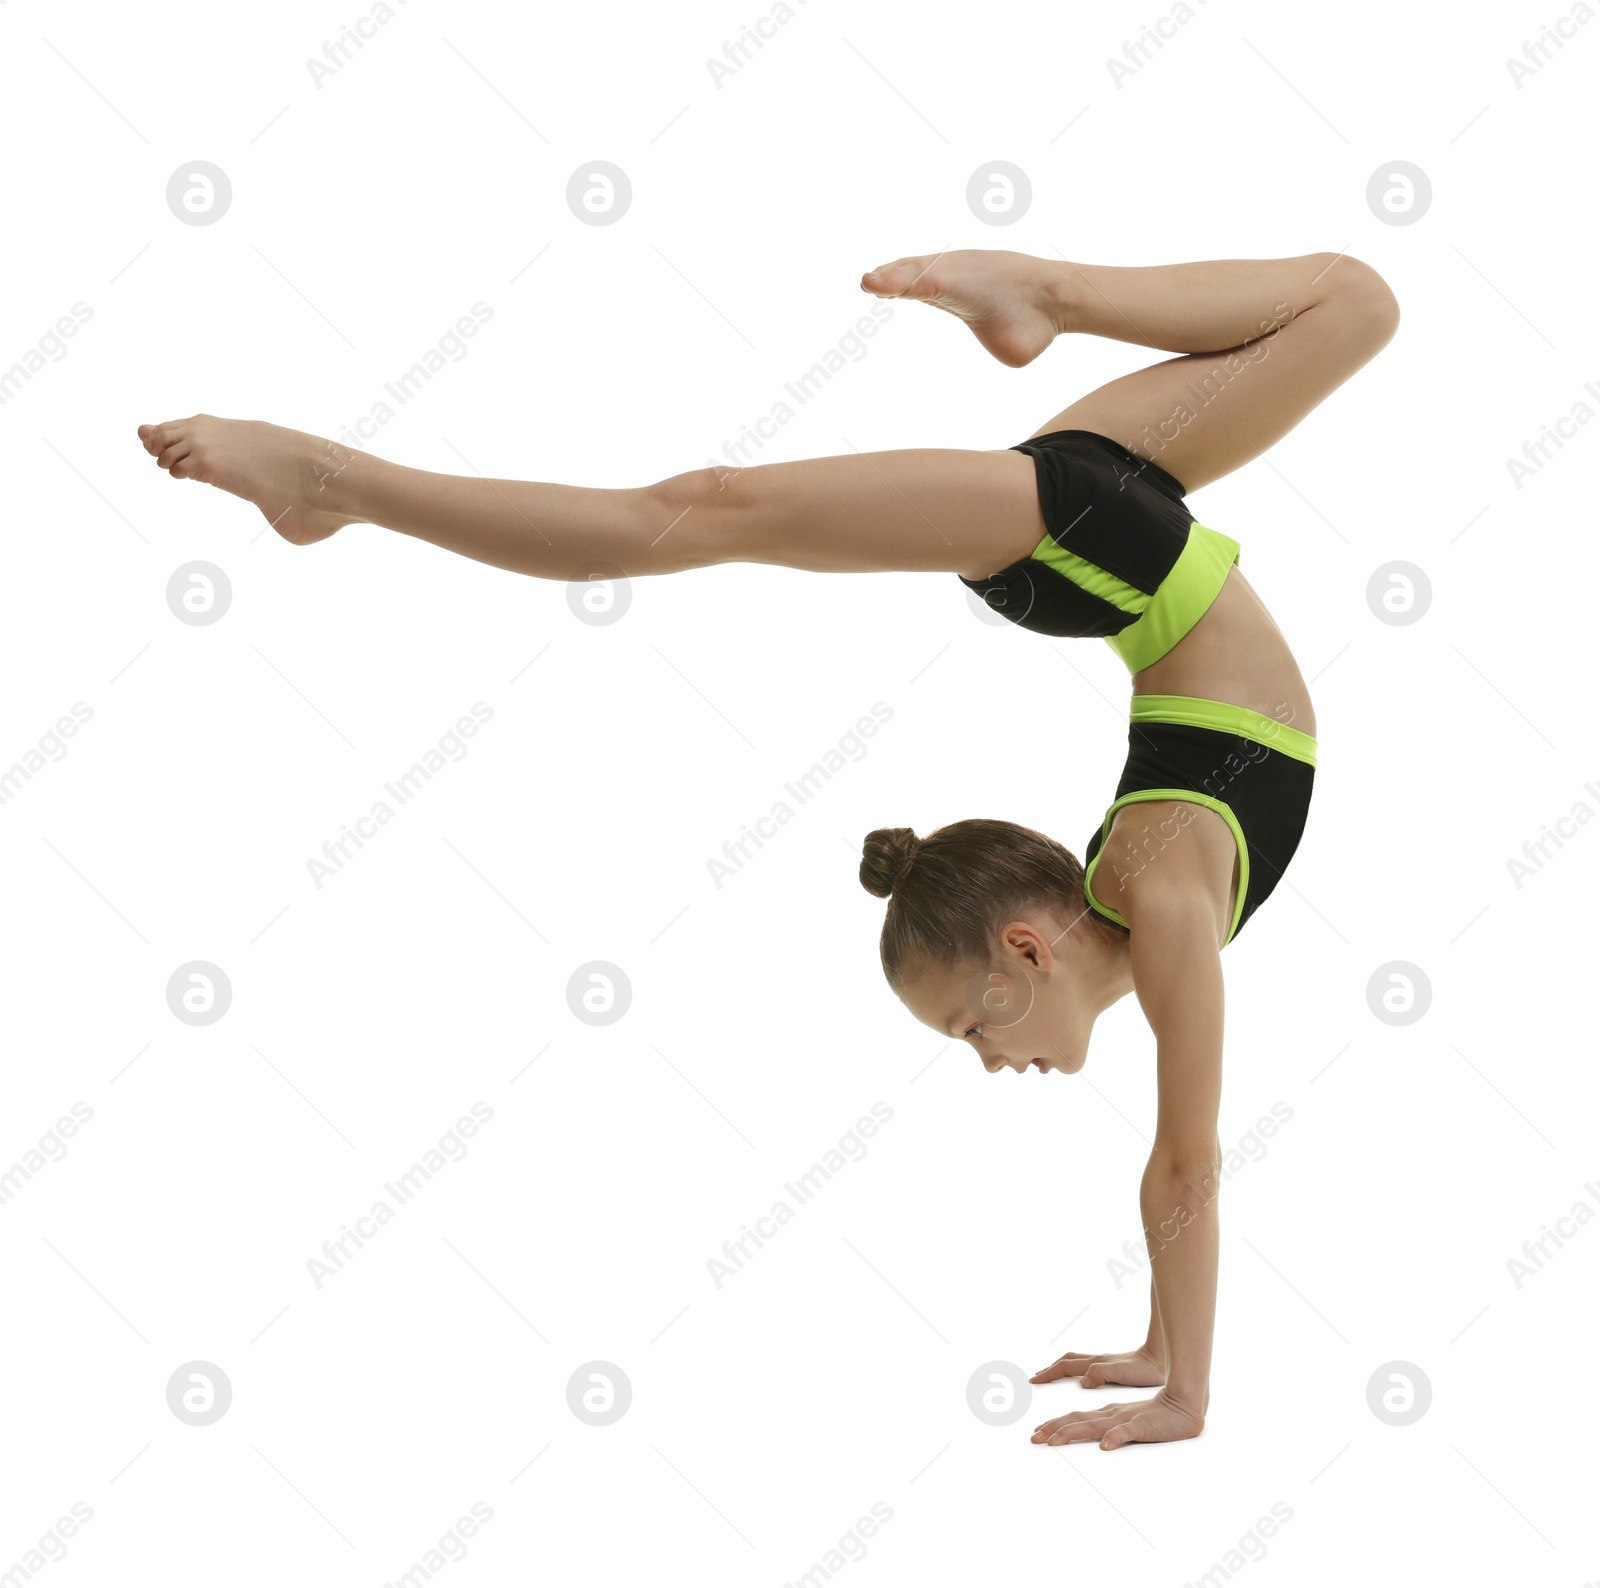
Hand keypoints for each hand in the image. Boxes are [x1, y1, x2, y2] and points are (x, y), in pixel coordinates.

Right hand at [1029, 1344, 1164, 1389]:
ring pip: (1074, 1362)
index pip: (1066, 1367)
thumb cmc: (1144, 1369)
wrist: (1160, 1359)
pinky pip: (1084, 1366)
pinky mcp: (1110, 1367)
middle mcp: (1096, 1361)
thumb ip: (1100, 1373)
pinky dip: (1073, 1370)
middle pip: (1066, 1361)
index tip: (1034, 1380)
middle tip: (1036, 1377)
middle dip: (1050, 1370)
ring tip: (1050, 1374)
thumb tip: (1082, 1380)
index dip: (1049, 1374)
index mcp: (1096, 1364)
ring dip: (1059, 1368)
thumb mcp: (1121, 1373)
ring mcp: (1103, 1363)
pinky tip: (1078, 1377)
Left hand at [1031, 1389, 1203, 1449]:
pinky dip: (1114, 1438)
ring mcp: (1125, 1419)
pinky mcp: (1142, 1426)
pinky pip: (1126, 1433)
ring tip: (1054, 1440)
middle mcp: (1111, 1414)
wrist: (1183, 1405)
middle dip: (1053, 1428)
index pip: (1075, 1417)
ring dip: (1072, 1432)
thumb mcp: (1128, 1422)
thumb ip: (1111, 1428)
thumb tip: (1097, 1440)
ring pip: (1094, 1425)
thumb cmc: (1156, 1416)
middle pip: (1077, 1419)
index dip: (1055, 1424)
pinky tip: (1104, 1446)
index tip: (1037, 1432)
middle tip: (1033, 1438)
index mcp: (1107, 1413)